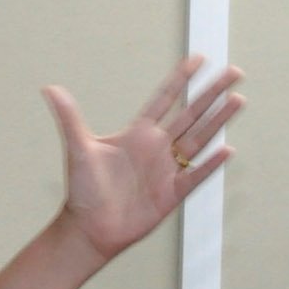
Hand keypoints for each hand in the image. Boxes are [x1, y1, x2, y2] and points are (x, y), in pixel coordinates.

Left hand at [44, 55, 248, 263]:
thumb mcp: (79, 149)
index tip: (199, 59)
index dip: (181, 78)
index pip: (165, 98)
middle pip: (191, 113)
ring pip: (199, 139)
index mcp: (137, 133)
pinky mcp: (172, 193)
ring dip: (218, 121)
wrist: (90, 229)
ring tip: (238, 101)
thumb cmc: (83, 190)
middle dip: (212, 93)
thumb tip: (50, 88)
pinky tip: (227, 149)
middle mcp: (157, 147)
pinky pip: (196, 175)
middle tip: (234, 72)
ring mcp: (167, 169)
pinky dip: (211, 164)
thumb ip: (69, 117)